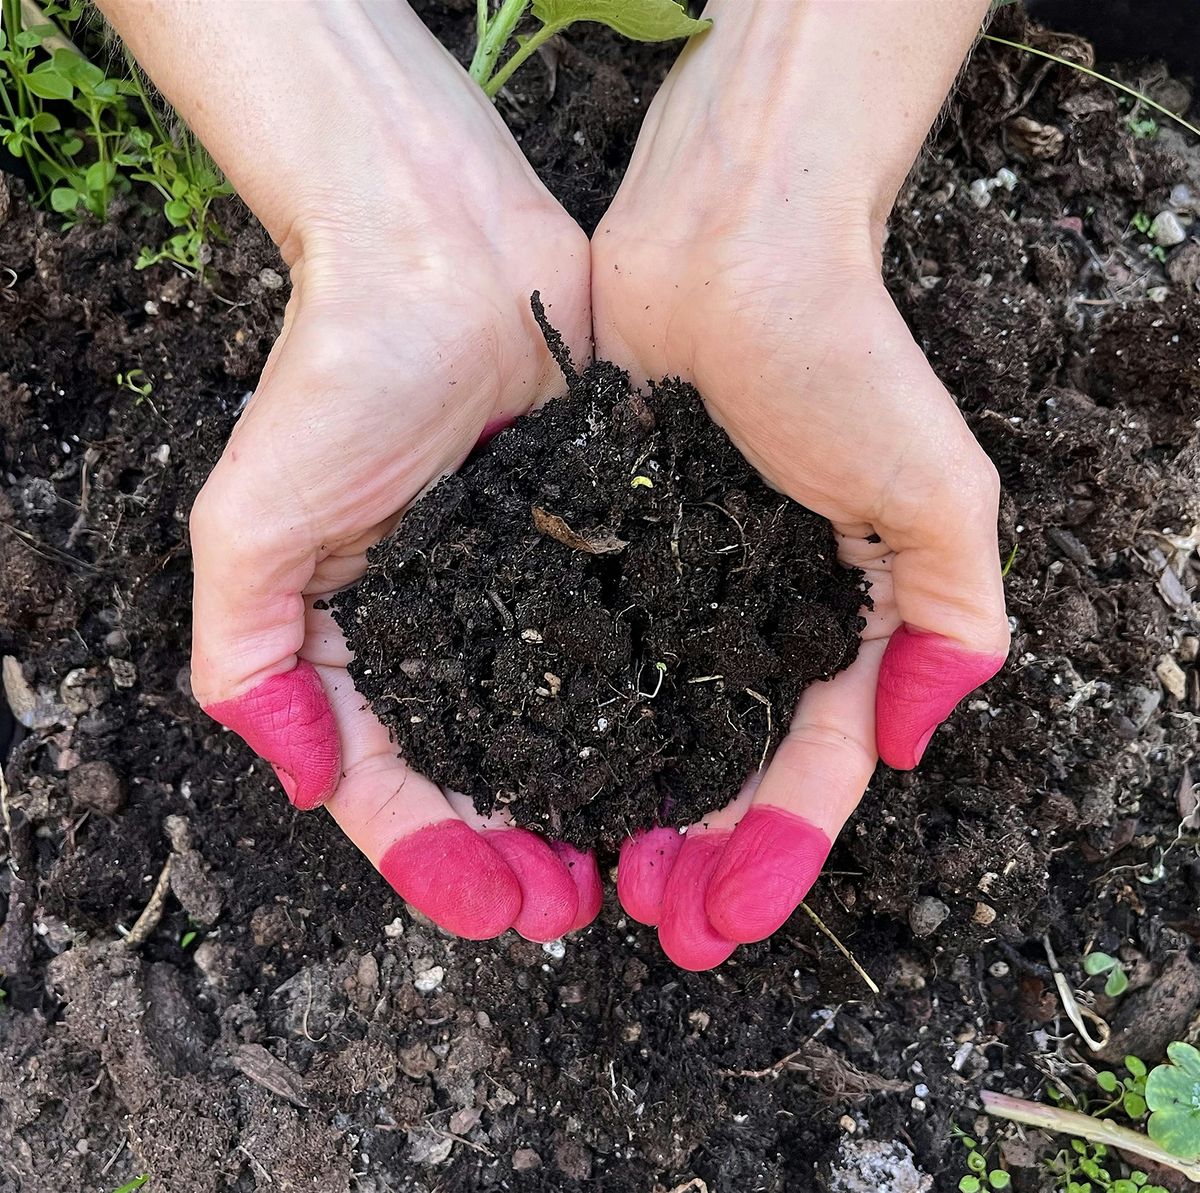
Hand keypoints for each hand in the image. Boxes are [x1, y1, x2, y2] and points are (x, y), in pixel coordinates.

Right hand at [172, 7, 599, 940]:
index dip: (432, 855)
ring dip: (588, 804)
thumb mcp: (252, 524)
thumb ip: (249, 657)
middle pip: (481, 774)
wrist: (444, 255)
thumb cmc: (339, 378)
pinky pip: (622, 646)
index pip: (389, 781)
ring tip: (633, 865)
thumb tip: (303, 779)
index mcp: (363, 640)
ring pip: (560, 727)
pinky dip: (643, 711)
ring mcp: (527, 591)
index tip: (491, 908)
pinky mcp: (596, 546)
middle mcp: (449, 629)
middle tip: (572, 909)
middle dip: (518, 853)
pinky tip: (681, 760)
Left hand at [593, 1, 1008, 968]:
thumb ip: (950, 614)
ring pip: (644, 725)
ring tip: (582, 881)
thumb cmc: (839, 355)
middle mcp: (747, 616)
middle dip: (694, 854)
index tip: (725, 919)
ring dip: (622, 808)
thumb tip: (913, 735)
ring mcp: (671, 583)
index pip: (808, 766)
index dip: (773, 849)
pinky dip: (559, 716)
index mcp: (831, 621)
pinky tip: (526, 775)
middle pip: (720, 766)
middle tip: (650, 925)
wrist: (730, 246)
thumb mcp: (932, 488)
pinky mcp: (599, 541)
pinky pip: (579, 646)